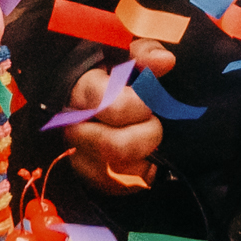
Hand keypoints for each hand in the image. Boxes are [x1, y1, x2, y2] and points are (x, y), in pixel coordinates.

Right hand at [64, 43, 171, 189]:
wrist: (95, 102)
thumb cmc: (114, 75)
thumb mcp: (125, 55)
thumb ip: (144, 53)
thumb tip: (166, 61)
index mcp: (80, 92)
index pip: (109, 105)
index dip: (138, 105)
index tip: (148, 100)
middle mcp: (74, 128)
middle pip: (113, 146)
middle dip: (147, 135)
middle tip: (153, 122)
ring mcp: (80, 157)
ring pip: (119, 171)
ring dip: (146, 154)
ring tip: (149, 137)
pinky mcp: (93, 179)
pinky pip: (124, 187)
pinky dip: (144, 172)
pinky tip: (145, 155)